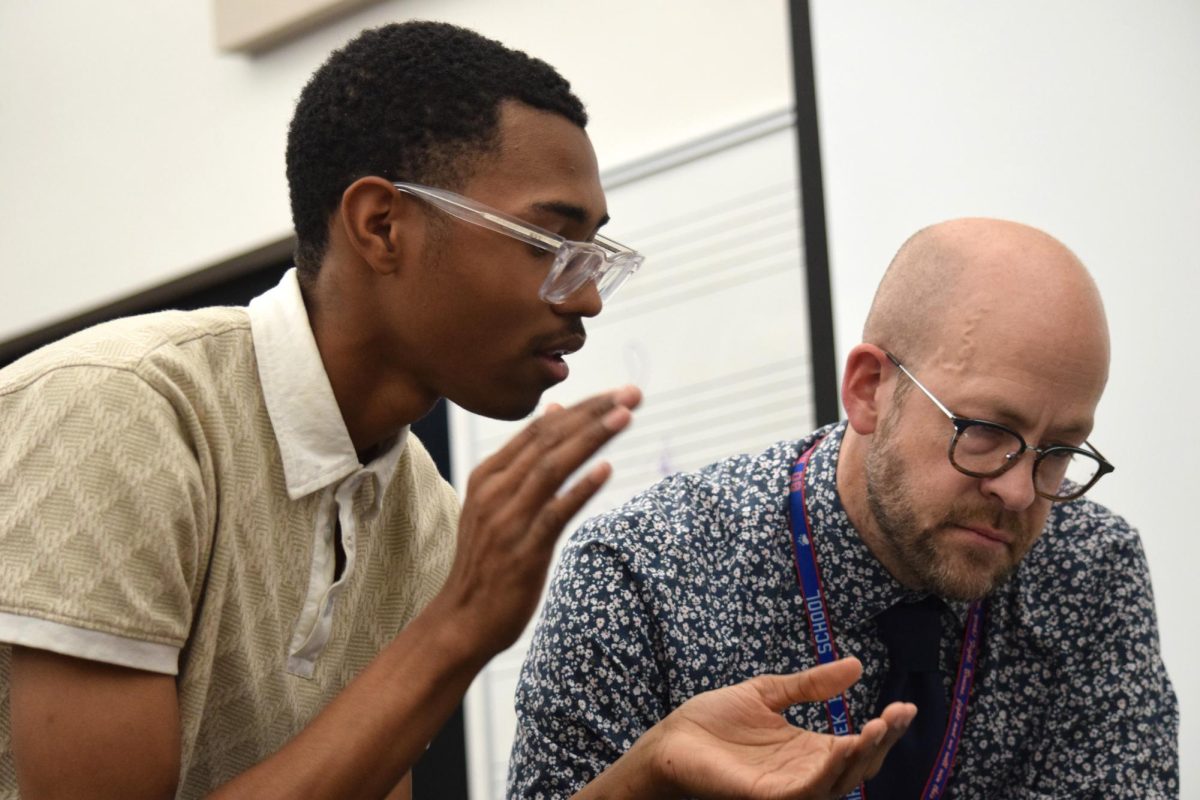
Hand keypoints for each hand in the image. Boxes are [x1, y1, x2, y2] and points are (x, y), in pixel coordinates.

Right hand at [436, 385, 641, 657]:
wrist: (463, 618)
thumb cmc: (489, 559)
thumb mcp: (498, 502)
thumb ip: (525, 459)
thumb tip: (555, 411)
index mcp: (489, 475)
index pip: (539, 428)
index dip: (581, 407)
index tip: (616, 392)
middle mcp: (495, 491)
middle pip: (549, 440)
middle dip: (593, 413)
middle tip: (632, 394)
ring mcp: (508, 519)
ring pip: (553, 467)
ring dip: (590, 439)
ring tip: (624, 417)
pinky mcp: (524, 550)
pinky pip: (555, 512)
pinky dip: (580, 489)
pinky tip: (605, 471)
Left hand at [622, 658, 914, 799]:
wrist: (672, 738)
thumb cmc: (714, 721)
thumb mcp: (770, 693)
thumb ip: (811, 685)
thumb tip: (857, 665)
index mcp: (809, 751)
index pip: (858, 745)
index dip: (884, 729)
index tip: (906, 706)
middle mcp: (806, 774)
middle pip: (858, 765)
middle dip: (882, 741)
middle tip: (899, 713)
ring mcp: (788, 788)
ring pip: (839, 781)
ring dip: (862, 756)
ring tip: (878, 725)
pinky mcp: (767, 797)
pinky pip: (806, 790)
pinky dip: (827, 772)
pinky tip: (842, 747)